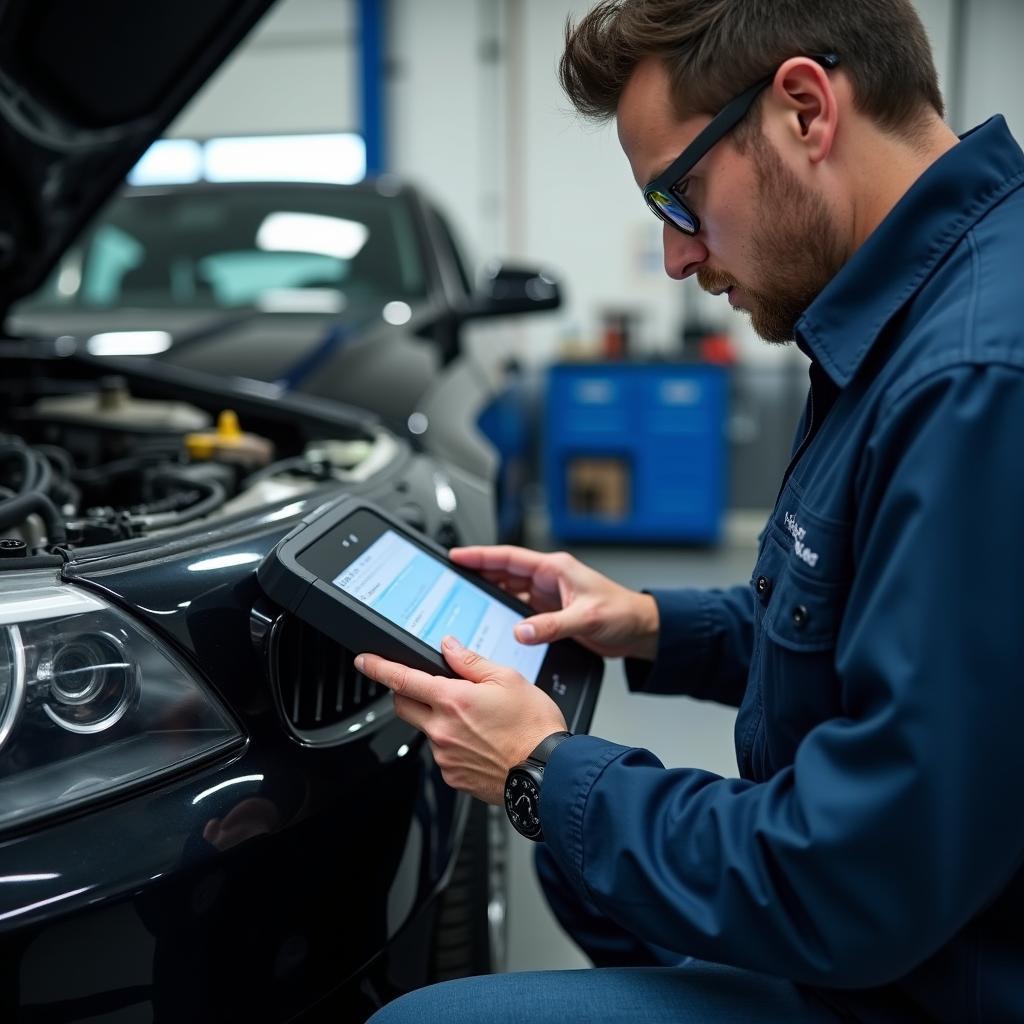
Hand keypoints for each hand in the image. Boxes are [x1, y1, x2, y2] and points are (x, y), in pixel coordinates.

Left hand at [355, 636, 567, 804]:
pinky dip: (454, 745)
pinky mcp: (453, 777)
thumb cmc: (535, 728)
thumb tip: (449, 647)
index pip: (403, 679)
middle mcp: (442, 730)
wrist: (549, 774)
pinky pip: (443, 755)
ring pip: (426, 731)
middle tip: (428, 687)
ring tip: (477, 721)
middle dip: (406, 693)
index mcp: (453, 700)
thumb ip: (471, 662)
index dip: (378, 668)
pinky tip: (481, 743)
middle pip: (404, 706)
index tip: (364, 662)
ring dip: (438, 721)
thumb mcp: (508, 678)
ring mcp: (445, 756)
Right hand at [450, 545, 658, 659]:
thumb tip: (521, 631)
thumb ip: (551, 626)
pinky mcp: (551, 612)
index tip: (457, 555)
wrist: (640, 630)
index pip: (509, 558)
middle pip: (504, 571)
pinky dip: (503, 610)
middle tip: (451, 575)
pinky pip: (519, 608)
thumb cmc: (622, 614)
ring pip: (510, 589)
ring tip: (463, 594)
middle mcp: (549, 578)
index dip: (480, 556)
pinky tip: (490, 616)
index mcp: (554, 568)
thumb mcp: (585, 618)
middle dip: (477, 571)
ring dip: (489, 591)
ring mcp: (548, 595)